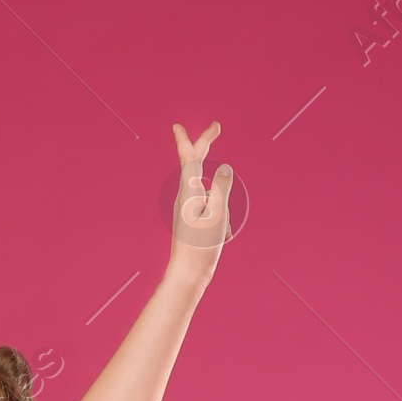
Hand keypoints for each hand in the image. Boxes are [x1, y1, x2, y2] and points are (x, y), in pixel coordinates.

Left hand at [168, 120, 232, 286]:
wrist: (188, 275)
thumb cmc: (201, 247)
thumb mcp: (218, 214)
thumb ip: (222, 187)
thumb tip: (224, 168)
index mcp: (188, 192)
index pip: (188, 158)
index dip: (187, 139)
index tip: (177, 125)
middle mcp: (185, 196)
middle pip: (196, 164)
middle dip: (207, 146)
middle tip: (216, 129)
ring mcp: (188, 208)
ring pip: (213, 195)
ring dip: (224, 209)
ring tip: (220, 232)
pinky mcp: (193, 220)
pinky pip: (214, 210)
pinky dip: (222, 221)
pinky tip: (221, 237)